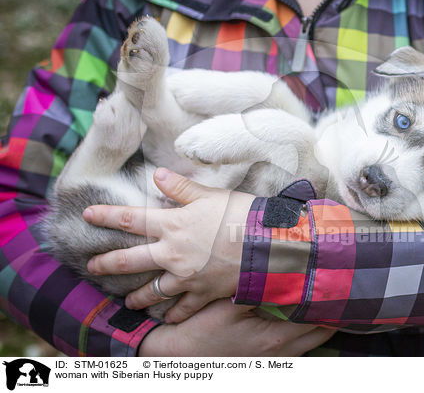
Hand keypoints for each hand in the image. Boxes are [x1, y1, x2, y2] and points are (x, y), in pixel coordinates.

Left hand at [84, 167, 254, 322]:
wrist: (266, 245)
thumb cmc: (240, 215)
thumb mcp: (210, 195)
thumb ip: (181, 188)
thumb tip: (157, 174)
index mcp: (172, 225)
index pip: (130, 218)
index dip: (106, 216)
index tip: (87, 215)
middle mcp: (172, 254)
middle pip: (130, 261)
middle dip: (107, 264)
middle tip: (92, 268)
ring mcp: (186, 277)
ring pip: (153, 291)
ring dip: (137, 297)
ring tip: (127, 302)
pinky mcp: (203, 293)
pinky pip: (183, 308)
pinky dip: (174, 314)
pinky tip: (167, 318)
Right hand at [137, 298, 335, 355]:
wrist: (178, 356)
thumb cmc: (201, 330)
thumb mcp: (228, 304)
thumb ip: (256, 288)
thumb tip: (283, 270)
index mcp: (276, 338)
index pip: (318, 320)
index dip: (332, 301)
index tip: (342, 282)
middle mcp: (281, 353)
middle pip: (322, 333)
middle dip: (333, 312)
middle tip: (341, 288)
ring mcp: (274, 360)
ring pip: (311, 342)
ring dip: (320, 322)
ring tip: (326, 299)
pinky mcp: (265, 360)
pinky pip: (297, 347)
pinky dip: (306, 331)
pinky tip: (301, 316)